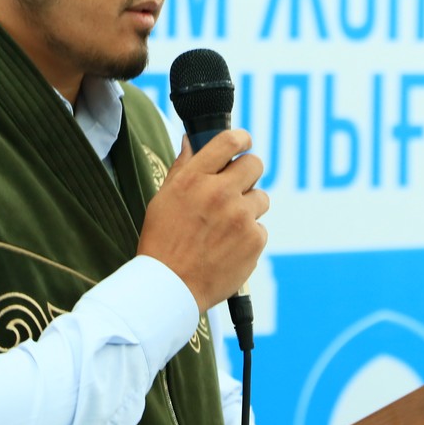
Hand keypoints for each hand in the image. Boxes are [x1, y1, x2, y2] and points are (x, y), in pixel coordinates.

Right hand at [137, 129, 268, 310]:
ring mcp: (240, 217)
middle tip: (235, 188)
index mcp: (194, 178)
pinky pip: (260, 228)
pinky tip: (228, 246)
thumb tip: (190, 140)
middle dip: (247, 173)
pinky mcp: (254, 240)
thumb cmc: (163, 241)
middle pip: (254, 164)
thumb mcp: (164, 198)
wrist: (170, 286)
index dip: (241, 138)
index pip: (229, 141)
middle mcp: (220, 193)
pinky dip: (248, 236)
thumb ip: (183, 167)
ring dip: (248, 207)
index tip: (244, 142)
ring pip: (261, 198)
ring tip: (226, 226)